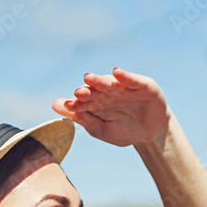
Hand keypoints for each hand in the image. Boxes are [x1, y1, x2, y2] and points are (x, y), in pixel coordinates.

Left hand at [52, 67, 169, 146]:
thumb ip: (82, 118)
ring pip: (110, 83)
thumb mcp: (102, 130)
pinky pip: (132, 80)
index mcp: (96, 103)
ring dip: (100, 81)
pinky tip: (116, 73)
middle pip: (95, 90)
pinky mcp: (142, 86)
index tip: (66, 105)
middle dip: (86, 91)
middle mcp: (108, 92)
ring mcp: (125, 88)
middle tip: (78, 93)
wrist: (151, 133)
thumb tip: (55, 105)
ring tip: (89, 79)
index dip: (75, 104)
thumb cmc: (125, 130)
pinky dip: (125, 76)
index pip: (83, 102)